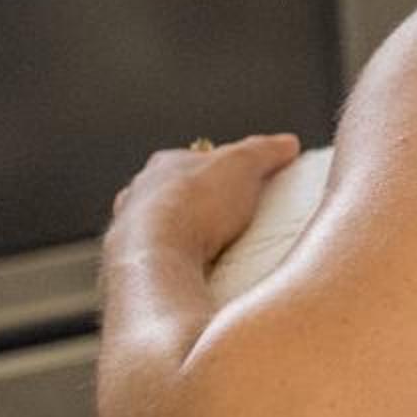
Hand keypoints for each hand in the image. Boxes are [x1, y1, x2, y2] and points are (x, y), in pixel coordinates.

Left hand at [107, 133, 302, 262]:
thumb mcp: (243, 165)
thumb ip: (264, 150)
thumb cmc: (191, 206)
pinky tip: (194, 273)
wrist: (155, 257)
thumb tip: (286, 143)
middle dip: (199, 204)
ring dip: (182, 235)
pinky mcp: (131, 264)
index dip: (220, 168)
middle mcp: (139, 194)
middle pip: (175, 193)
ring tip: (216, 252)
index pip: (195, 160)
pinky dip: (173, 263)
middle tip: (233, 220)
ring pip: (160, 227)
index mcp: (164, 165)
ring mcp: (130, 230)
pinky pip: (157, 260)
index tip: (242, 181)